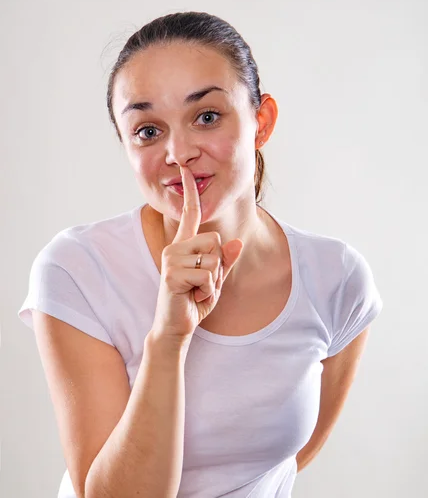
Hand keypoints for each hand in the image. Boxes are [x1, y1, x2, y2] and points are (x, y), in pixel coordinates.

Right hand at [150, 166, 243, 339]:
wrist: (175, 326)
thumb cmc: (193, 302)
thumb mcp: (215, 281)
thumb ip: (225, 263)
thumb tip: (237, 242)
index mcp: (184, 246)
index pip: (190, 214)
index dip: (191, 193)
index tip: (187, 171)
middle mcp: (175, 248)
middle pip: (215, 240)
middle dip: (218, 266)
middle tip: (203, 283)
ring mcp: (172, 260)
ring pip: (213, 259)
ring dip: (213, 281)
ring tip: (196, 291)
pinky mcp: (172, 275)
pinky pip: (208, 276)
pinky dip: (207, 291)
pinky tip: (192, 297)